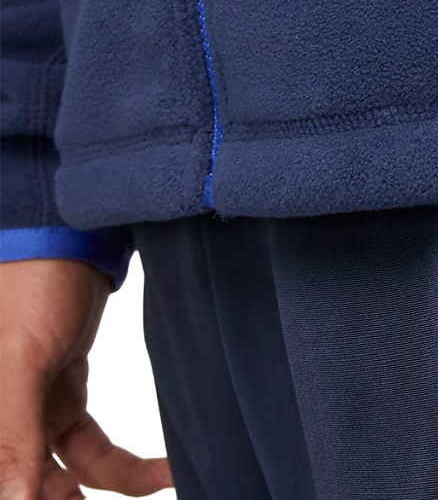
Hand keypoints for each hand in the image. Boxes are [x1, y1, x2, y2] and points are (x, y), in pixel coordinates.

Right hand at [0, 260, 170, 499]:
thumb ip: (14, 437)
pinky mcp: (62, 389)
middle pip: (28, 488)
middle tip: (128, 497)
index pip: (4, 482)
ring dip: (104, 490)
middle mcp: (0, 418)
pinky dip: (121, 466)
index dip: (26, 499)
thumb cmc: (29, 282)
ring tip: (158, 485)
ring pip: (62, 476)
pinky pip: (87, 446)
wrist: (65, 227)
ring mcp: (29, 407)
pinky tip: (159, 472)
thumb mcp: (18, 361)